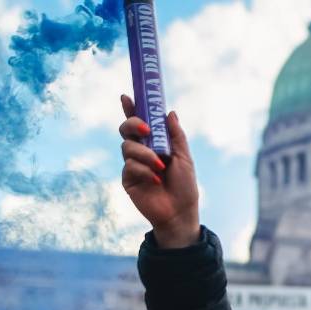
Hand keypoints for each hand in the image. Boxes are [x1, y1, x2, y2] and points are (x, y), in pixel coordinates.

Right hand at [119, 95, 199, 248]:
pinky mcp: (128, 179)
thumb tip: (170, 112)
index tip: (127, 96)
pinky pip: (130, 166)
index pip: (139, 122)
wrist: (180, 212)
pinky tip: (155, 180)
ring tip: (160, 167)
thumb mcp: (184, 157)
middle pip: (126, 129)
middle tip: (146, 129)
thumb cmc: (185, 186)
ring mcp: (133, 165)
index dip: (131, 109)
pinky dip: (144, 170)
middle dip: (133, 124)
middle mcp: (141, 151)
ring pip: (128, 147)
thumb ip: (176, 136)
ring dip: (145, 154)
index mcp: (154, 143)